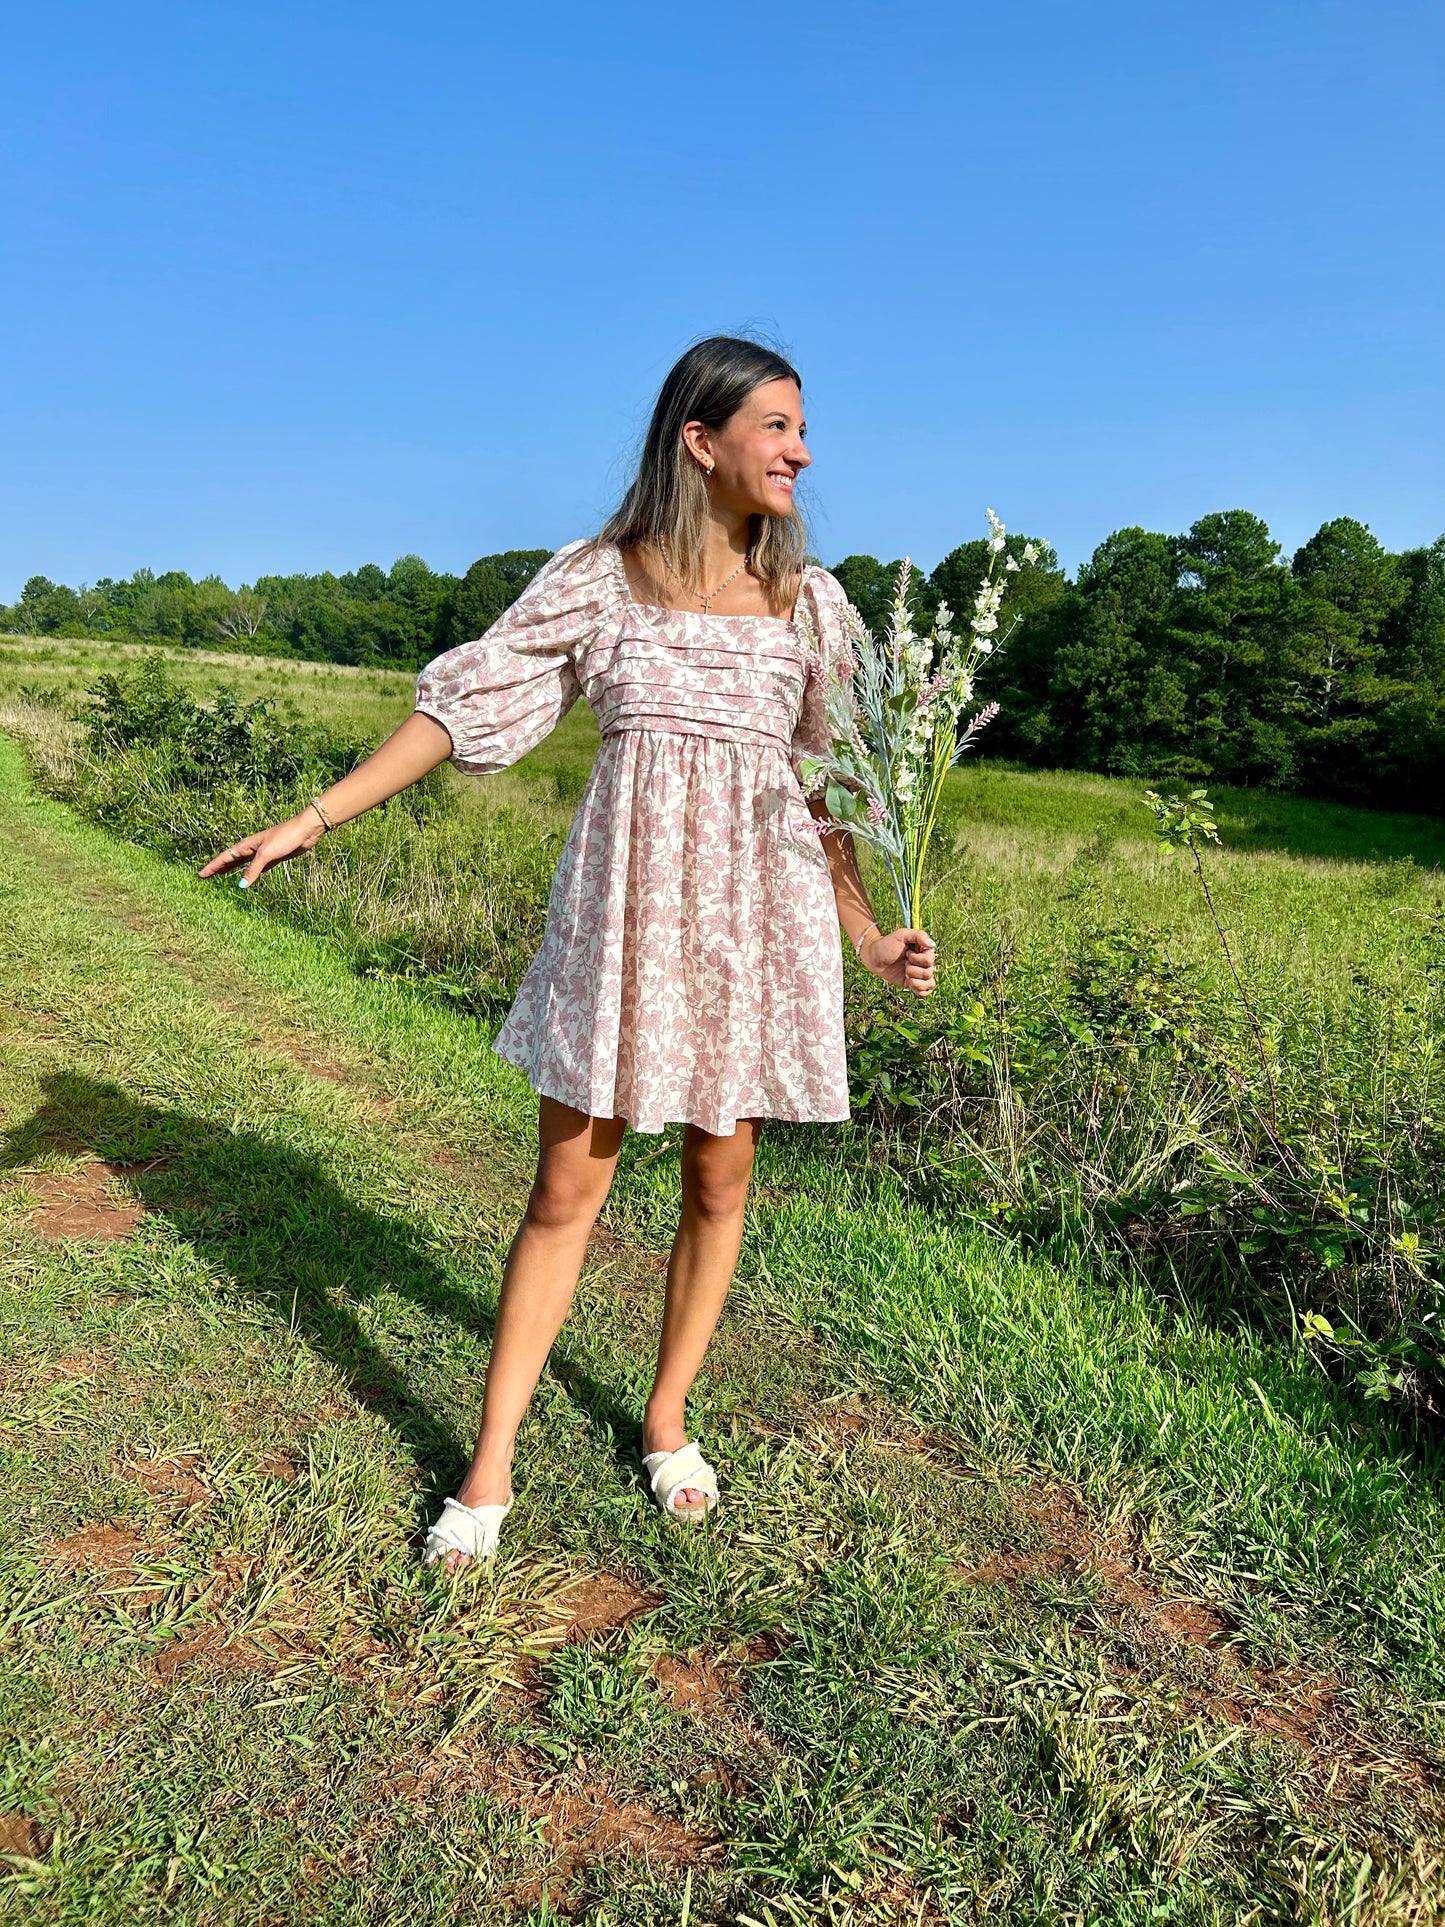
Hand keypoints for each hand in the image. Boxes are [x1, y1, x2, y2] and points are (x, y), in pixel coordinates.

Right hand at [198, 810, 324, 887]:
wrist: (305, 831)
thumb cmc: (285, 837)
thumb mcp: (267, 855)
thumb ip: (253, 870)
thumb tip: (241, 886)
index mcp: (246, 846)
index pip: (224, 858)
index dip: (212, 867)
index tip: (200, 875)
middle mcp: (251, 849)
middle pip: (230, 860)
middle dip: (217, 868)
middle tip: (205, 876)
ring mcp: (262, 853)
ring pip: (241, 863)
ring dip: (231, 869)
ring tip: (220, 875)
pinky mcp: (273, 858)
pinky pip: (255, 868)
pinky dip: (248, 873)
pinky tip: (247, 877)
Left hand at [859, 926, 935, 996]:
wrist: (874, 957)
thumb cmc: (887, 944)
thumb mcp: (902, 935)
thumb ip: (918, 935)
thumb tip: (932, 944)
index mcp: (925, 950)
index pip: (930, 960)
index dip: (917, 959)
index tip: (907, 953)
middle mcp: (924, 963)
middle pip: (928, 973)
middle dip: (912, 969)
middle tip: (904, 963)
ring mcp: (919, 974)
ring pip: (929, 983)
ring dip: (915, 981)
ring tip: (906, 974)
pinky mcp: (913, 983)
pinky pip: (925, 992)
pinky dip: (919, 990)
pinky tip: (911, 984)